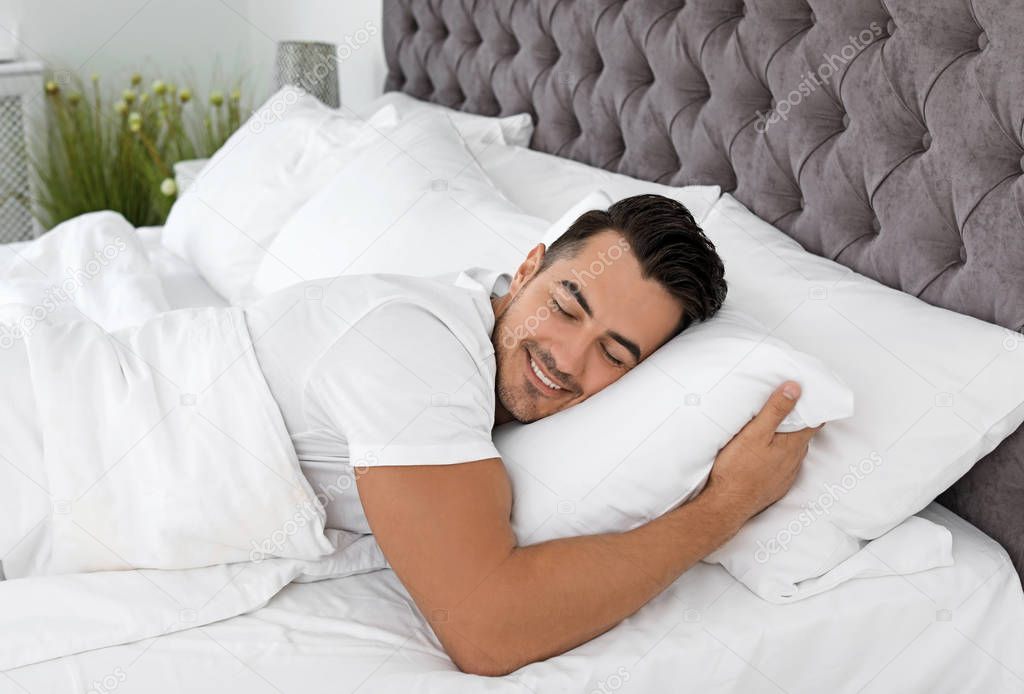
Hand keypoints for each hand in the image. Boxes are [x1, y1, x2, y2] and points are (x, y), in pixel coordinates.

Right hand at [702, 381, 822, 521]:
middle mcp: (794, 461)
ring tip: (772, 428)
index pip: (814, 421)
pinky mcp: (776, 486)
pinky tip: (763, 454)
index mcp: (793, 445)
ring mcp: (786, 475)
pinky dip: (777, 456)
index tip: (807, 395)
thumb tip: (794, 388)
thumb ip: (775, 410)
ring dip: (786, 440)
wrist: (727, 505)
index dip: (813, 407)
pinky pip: (783, 466)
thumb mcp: (755, 433)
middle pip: (803, 436)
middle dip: (797, 421)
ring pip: (792, 452)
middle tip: (785, 406)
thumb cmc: (738, 469)